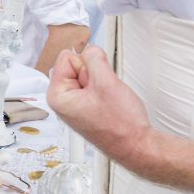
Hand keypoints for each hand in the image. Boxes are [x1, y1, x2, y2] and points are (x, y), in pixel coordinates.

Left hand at [45, 46, 151, 167]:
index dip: (87, 64)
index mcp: (57, 95)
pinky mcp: (85, 107)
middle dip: (94, 73)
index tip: (98, 82)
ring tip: (109, 100)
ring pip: (87, 76)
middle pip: (75, 66)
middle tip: (105, 93)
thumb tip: (90, 48)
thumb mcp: (106, 81)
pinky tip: (110, 104)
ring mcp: (74, 105)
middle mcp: (62, 101)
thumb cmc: (121, 125)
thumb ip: (95, 58)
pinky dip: (103, 90)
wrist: (136, 146)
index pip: (67, 57)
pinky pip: (93, 87)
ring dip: (100, 82)